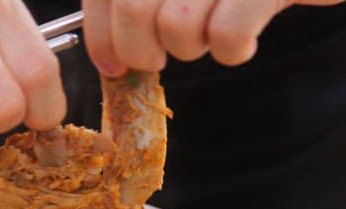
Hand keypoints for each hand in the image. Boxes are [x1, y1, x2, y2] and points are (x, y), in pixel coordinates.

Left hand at [82, 0, 345, 74]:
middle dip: (140, 52)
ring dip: (190, 47)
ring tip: (210, 30)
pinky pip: (227, 36)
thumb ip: (136, 5)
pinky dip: (232, 51)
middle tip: (155, 60)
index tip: (113, 66)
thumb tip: (108, 60)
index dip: (102, 36)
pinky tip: (243, 40)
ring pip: (177, 27)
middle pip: (133, 11)